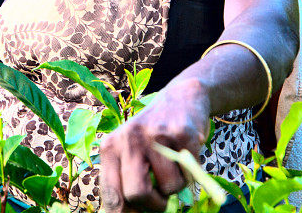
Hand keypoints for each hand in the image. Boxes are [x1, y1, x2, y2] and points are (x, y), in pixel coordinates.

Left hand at [100, 80, 210, 211]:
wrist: (181, 98)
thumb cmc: (152, 135)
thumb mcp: (130, 152)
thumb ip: (124, 180)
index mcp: (110, 147)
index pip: (112, 195)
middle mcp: (129, 139)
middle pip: (137, 195)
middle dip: (153, 206)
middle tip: (161, 199)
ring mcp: (155, 135)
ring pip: (169, 188)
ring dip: (176, 185)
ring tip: (173, 164)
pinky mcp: (182, 134)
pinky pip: (190, 174)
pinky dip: (191, 173)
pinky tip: (185, 153)